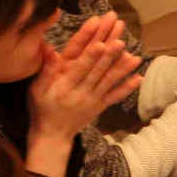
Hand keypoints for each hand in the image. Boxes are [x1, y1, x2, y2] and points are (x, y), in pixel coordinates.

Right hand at [29, 13, 141, 142]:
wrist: (53, 135)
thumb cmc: (42, 108)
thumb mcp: (37, 89)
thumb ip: (46, 70)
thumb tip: (50, 48)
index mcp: (64, 86)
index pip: (79, 68)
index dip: (91, 56)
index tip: (101, 43)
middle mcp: (81, 93)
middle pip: (97, 71)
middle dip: (110, 56)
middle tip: (121, 42)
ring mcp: (93, 100)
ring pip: (109, 82)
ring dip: (123, 69)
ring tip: (136, 57)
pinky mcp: (101, 106)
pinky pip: (115, 96)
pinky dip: (128, 88)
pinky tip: (139, 77)